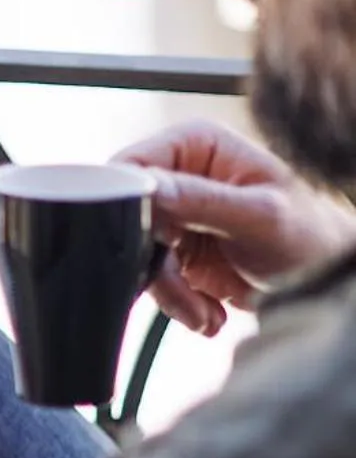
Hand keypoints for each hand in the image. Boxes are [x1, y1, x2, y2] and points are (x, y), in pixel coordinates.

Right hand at [117, 123, 355, 335]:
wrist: (326, 280)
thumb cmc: (309, 235)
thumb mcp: (258, 216)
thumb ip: (201, 200)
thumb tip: (147, 187)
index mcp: (196, 145)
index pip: (133, 166)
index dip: (131, 207)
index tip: (155, 242)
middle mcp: (182, 176)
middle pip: (130, 218)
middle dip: (155, 264)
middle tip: (185, 292)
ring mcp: (179, 217)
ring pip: (139, 257)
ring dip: (170, 293)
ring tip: (204, 312)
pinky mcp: (179, 254)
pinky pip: (155, 281)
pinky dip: (179, 304)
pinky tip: (208, 311)